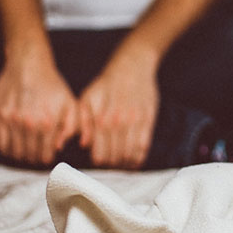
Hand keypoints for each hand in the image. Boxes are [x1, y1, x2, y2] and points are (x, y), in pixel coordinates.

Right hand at [0, 50, 77, 165]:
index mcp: (49, 123)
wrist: (29, 65)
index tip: (46, 156)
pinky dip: (7, 150)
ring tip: (26, 150)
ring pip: (16, 153)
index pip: (45, 155)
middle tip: (36, 154)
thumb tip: (60, 146)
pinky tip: (13, 146)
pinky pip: (1, 144)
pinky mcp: (0, 117)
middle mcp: (30, 125)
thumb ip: (71, 126)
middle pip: (30, 156)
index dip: (47, 158)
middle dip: (35, 158)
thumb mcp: (69, 103)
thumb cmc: (51, 84)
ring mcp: (13, 121)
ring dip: (22, 155)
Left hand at [78, 42, 158, 168]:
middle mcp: (119, 124)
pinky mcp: (148, 121)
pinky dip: (139, 158)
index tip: (96, 163)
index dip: (97, 164)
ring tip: (120, 165)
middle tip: (108, 166)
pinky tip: (134, 160)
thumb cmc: (107, 82)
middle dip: (110, 167)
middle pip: (115, 159)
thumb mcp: (89, 98)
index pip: (99, 155)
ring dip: (124, 165)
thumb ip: (84, 122)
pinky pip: (144, 147)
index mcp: (102, 119)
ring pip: (130, 155)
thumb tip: (83, 144)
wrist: (133, 65)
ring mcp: (136, 123)